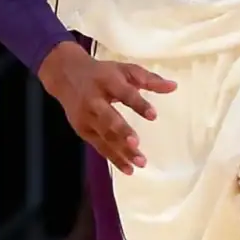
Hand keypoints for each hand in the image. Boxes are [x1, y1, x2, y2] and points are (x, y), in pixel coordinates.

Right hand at [38, 42, 175, 172]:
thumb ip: (149, 79)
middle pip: (108, 117)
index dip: (138, 104)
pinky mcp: (82, 130)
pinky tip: (128, 169)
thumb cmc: (102, 73)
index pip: (124, 93)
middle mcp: (94, 99)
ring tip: (140, 162)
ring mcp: (86, 117)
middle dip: (121, 132)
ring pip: (104, 136)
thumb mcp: (125, 70)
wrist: (66, 75)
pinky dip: (113, 159)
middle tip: (136, 144)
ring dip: (121, 151)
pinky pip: (99, 146)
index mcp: (107, 81)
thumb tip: (174, 87)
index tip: (153, 116)